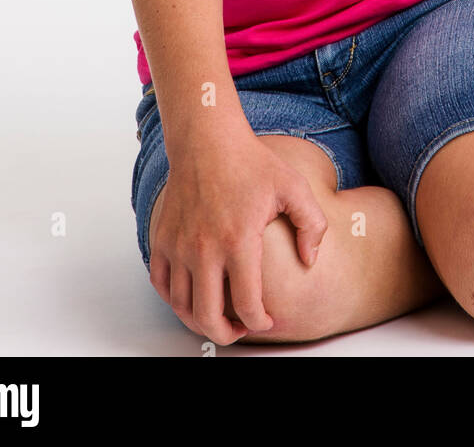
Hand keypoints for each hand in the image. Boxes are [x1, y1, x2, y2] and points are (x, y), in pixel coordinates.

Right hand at [149, 127, 328, 345]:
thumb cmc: (251, 162)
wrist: (208, 140)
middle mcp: (204, 248)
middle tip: (241, 329)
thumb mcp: (293, 187)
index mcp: (238, 240)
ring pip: (181, 305)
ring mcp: (178, 245)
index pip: (246, 304)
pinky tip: (194, 294)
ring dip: (200, 321)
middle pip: (207, 317)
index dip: (260, 323)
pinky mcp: (162, 238)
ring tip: (219, 315)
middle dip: (227, 335)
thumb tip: (310, 260)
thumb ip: (312, 225)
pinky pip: (161, 284)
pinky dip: (175, 298)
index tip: (267, 321)